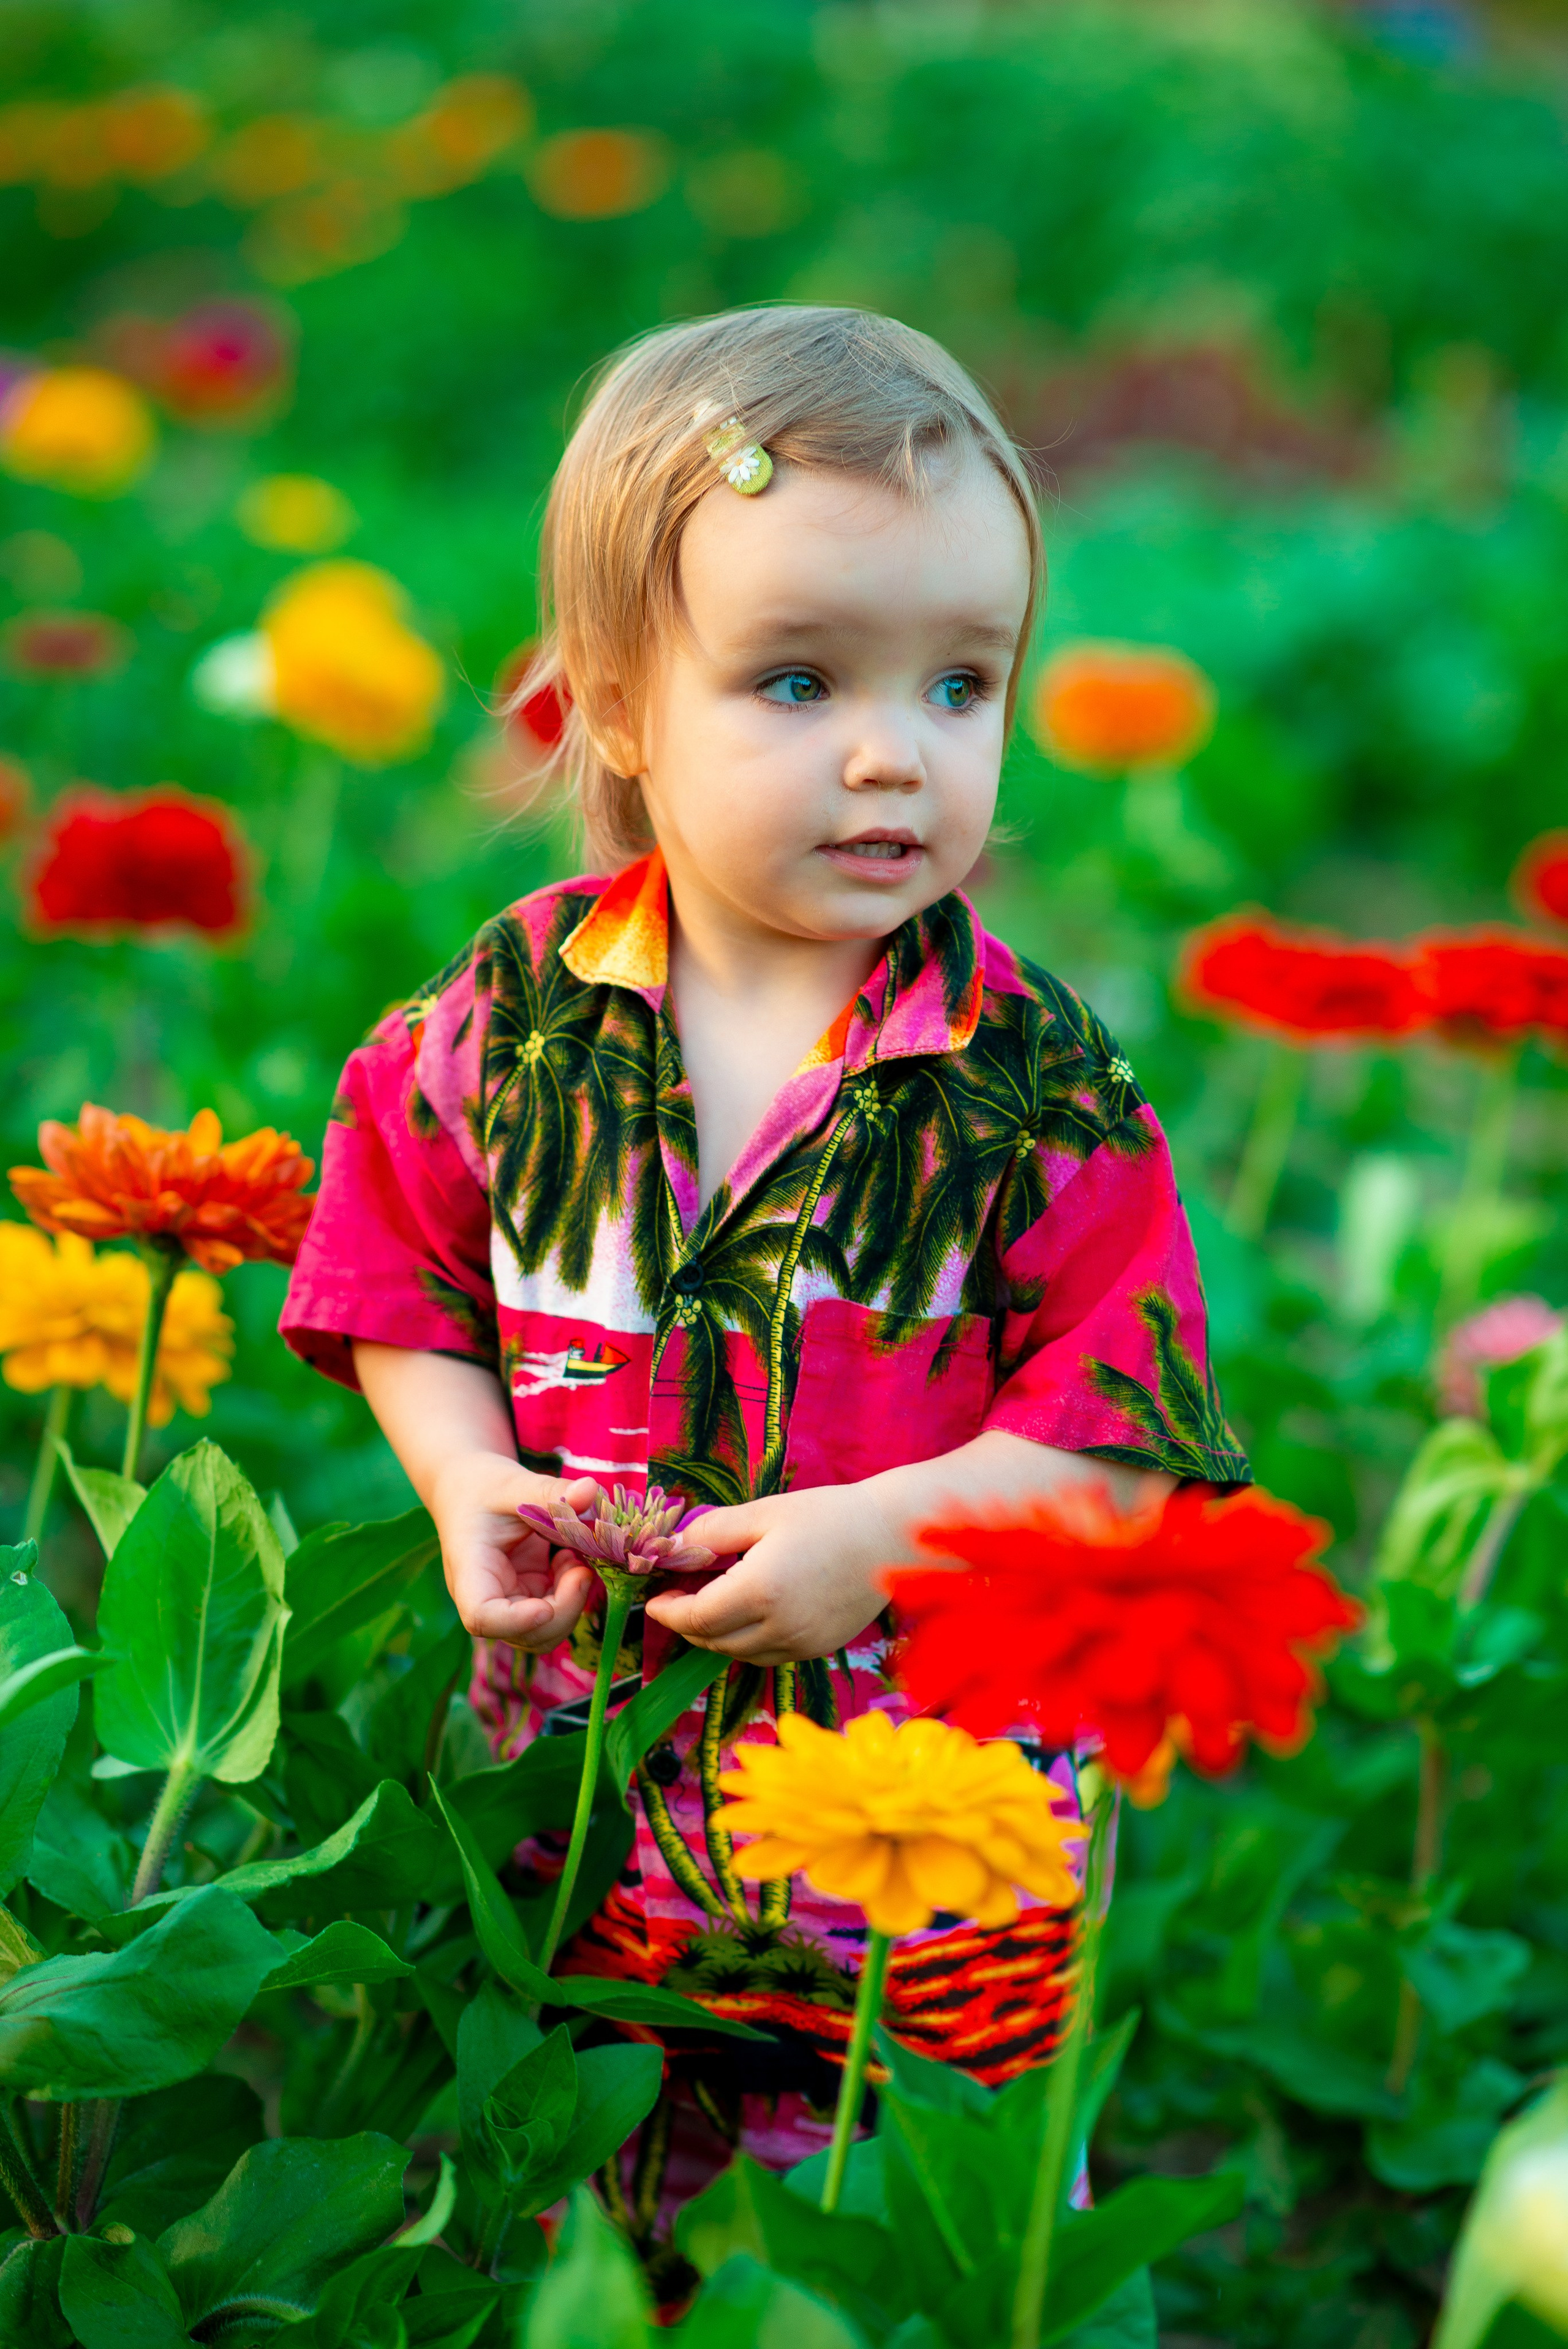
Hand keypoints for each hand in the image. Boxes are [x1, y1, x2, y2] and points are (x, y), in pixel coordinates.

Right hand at [428, 1450, 600, 1648]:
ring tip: (575, 1557)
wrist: (470, 1489)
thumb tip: (592, 1490)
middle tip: (582, 1569)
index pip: (482, 1617)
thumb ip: (550, 1491)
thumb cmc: (482, 1487)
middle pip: (524, 1634)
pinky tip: (569, 1556)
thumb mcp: (514, 1484)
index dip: (517, 1622)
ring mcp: (510, 1599)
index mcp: (471, 1571)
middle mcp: (487, 1596)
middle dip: (563, 1610)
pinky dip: (572, 1590)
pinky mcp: (529, 1594)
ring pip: (544, 1631)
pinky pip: (556, 1611)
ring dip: (571, 1602)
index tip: (546, 1607)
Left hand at [643, 1482, 896, 1662]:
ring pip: (738, 1653)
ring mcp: (802, 1644)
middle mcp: (779, 1629)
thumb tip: (672, 1548)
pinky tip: (752, 1607)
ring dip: (717, 1632)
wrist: (893, 1535)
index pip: (695, 1619)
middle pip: (712, 1641)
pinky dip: (748, 1638)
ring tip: (716, 1595)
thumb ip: (712, 1532)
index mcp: (760, 1592)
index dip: (668, 1611)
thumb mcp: (764, 1512)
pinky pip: (767, 1653)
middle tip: (681, 1590)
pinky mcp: (819, 1649)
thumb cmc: (829, 1515)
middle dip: (688, 1621)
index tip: (656, 1596)